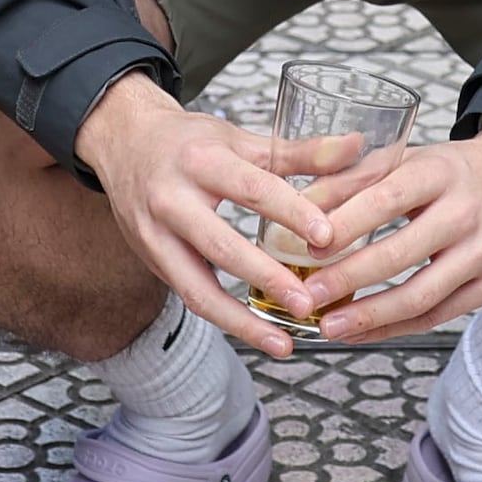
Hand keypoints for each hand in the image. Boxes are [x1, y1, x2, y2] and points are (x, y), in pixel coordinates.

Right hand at [74, 74, 329, 361]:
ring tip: (283, 343)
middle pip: (221, 247)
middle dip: (266, 279)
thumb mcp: (238, 138)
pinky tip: (257, 334)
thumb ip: (298, 152)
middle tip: (307, 304)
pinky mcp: (152, 262)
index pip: (251, 188)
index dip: (291, 212)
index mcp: (201, 161)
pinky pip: (191, 297)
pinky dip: (225, 319)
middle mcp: (171, 200)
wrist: (123, 142)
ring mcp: (155, 237)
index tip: (326, 237)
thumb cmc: (188, 141)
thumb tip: (358, 149)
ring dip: (242, 323)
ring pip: (197, 289)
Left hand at [291, 127, 481, 344]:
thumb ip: (355, 178)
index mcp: (439, 172)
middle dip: (349, 279)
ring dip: (371, 317)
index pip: (385, 200)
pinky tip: (363, 333)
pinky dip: (396, 328)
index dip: (345, 227)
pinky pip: (438, 315)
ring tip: (330, 326)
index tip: (308, 247)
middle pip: (400, 254)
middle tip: (309, 295)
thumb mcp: (411, 159)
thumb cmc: (455, 172)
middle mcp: (465, 213)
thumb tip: (301, 205)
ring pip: (421, 295)